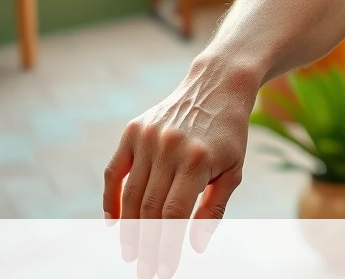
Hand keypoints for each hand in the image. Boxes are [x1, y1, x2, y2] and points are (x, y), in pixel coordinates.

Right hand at [104, 60, 257, 277]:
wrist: (217, 85)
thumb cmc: (229, 134)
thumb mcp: (233, 169)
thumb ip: (214, 208)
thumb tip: (195, 245)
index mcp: (198, 161)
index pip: (174, 216)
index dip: (166, 247)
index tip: (162, 270)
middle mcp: (170, 148)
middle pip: (150, 210)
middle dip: (147, 245)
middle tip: (145, 270)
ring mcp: (148, 138)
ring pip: (131, 195)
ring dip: (128, 229)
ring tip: (131, 252)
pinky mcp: (133, 131)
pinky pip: (114, 172)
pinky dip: (111, 199)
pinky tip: (114, 223)